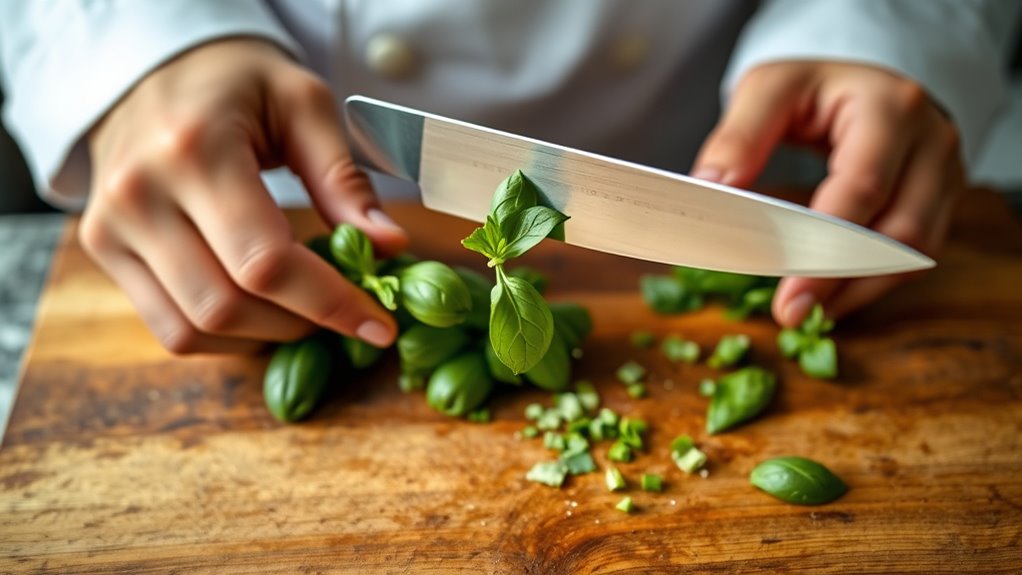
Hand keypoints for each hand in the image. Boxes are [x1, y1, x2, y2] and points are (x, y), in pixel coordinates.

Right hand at [84, 39, 407, 353]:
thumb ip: (343, 179)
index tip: (380, 326)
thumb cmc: (236, 83)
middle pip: (228, 305)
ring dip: (265, 336)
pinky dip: (226, 337)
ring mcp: (111, 227)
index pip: (265, 262)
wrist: (151, 68)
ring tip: (307, 311)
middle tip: (349, 313)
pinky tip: (264, 313)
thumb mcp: (303, 105)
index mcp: (194, 151)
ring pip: (195, 329)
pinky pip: (169, 328)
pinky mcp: (103, 249)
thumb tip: (388, 246)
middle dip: (302, 323)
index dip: (330, 304)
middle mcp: (139, 194)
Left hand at [692, 61, 964, 326]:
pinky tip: (827, 298)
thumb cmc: (811, 89)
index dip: (825, 247)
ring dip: (856, 290)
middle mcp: (930, 141)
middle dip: (841, 280)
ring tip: (804, 311)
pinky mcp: (940, 202)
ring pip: (913, 254)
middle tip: (789, 313)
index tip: (787, 294)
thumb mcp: (768, 90)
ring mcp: (944, 175)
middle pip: (900, 230)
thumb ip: (739, 135)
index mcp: (890, 106)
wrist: (857, 85)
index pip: (863, 187)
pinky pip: (912, 258)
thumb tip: (712, 186)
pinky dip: (868, 283)